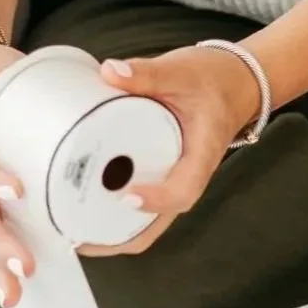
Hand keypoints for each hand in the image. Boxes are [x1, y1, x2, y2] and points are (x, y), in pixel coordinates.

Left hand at [81, 45, 261, 256]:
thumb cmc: (215, 80)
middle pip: (158, 222)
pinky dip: (114, 213)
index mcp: (202, 155)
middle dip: (118, 237)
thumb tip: (110, 72)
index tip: (124, 197)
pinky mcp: (163, 174)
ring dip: (113, 231)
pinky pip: (141, 205)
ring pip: (148, 221)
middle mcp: (188, 175)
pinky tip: (83, 205)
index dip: (155, 201)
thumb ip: (147, 73)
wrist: (236, 83)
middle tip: (76, 235)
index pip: (183, 192)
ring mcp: (175, 178)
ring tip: (71, 229)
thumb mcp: (182, 70)